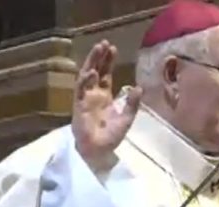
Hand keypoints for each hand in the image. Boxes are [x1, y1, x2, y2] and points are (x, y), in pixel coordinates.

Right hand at [73, 41, 141, 166]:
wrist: (99, 151)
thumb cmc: (111, 136)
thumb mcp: (126, 118)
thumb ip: (132, 103)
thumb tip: (139, 87)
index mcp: (105, 96)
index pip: (106, 74)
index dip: (108, 62)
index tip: (113, 49)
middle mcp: (94, 94)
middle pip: (96, 71)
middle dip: (99, 57)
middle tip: (105, 43)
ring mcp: (85, 98)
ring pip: (86, 75)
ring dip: (92, 62)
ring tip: (98, 49)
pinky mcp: (79, 105)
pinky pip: (81, 90)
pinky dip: (86, 80)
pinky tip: (92, 71)